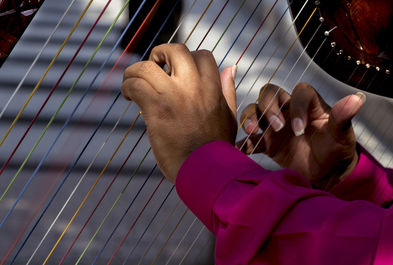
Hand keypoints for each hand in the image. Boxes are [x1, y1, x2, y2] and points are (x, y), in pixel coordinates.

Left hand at [122, 44, 236, 182]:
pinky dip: (128, 87)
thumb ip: (228, 90)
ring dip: (135, 71)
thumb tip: (230, 67)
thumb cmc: (217, 147)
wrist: (205, 172)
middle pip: (175, 50)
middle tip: (154, 65)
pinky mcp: (156, 110)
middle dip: (161, 53)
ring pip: (147, 66)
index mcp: (213, 88)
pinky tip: (129, 97)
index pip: (202, 55)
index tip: (177, 71)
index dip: (187, 58)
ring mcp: (175, 97)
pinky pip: (135, 85)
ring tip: (132, 82)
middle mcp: (194, 87)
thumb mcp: (230, 115)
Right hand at [237, 83, 364, 189]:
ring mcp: (274, 127)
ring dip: (250, 118)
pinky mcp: (266, 144)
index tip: (300, 129)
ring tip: (252, 132)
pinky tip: (239, 150)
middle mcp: (288, 111)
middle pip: (269, 94)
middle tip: (277, 128)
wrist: (325, 175)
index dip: (297, 106)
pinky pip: (249, 140)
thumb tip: (357, 99)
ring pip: (255, 111)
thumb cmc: (336, 151)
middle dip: (268, 107)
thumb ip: (343, 117)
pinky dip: (242, 144)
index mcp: (308, 105)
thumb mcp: (341, 135)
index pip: (299, 93)